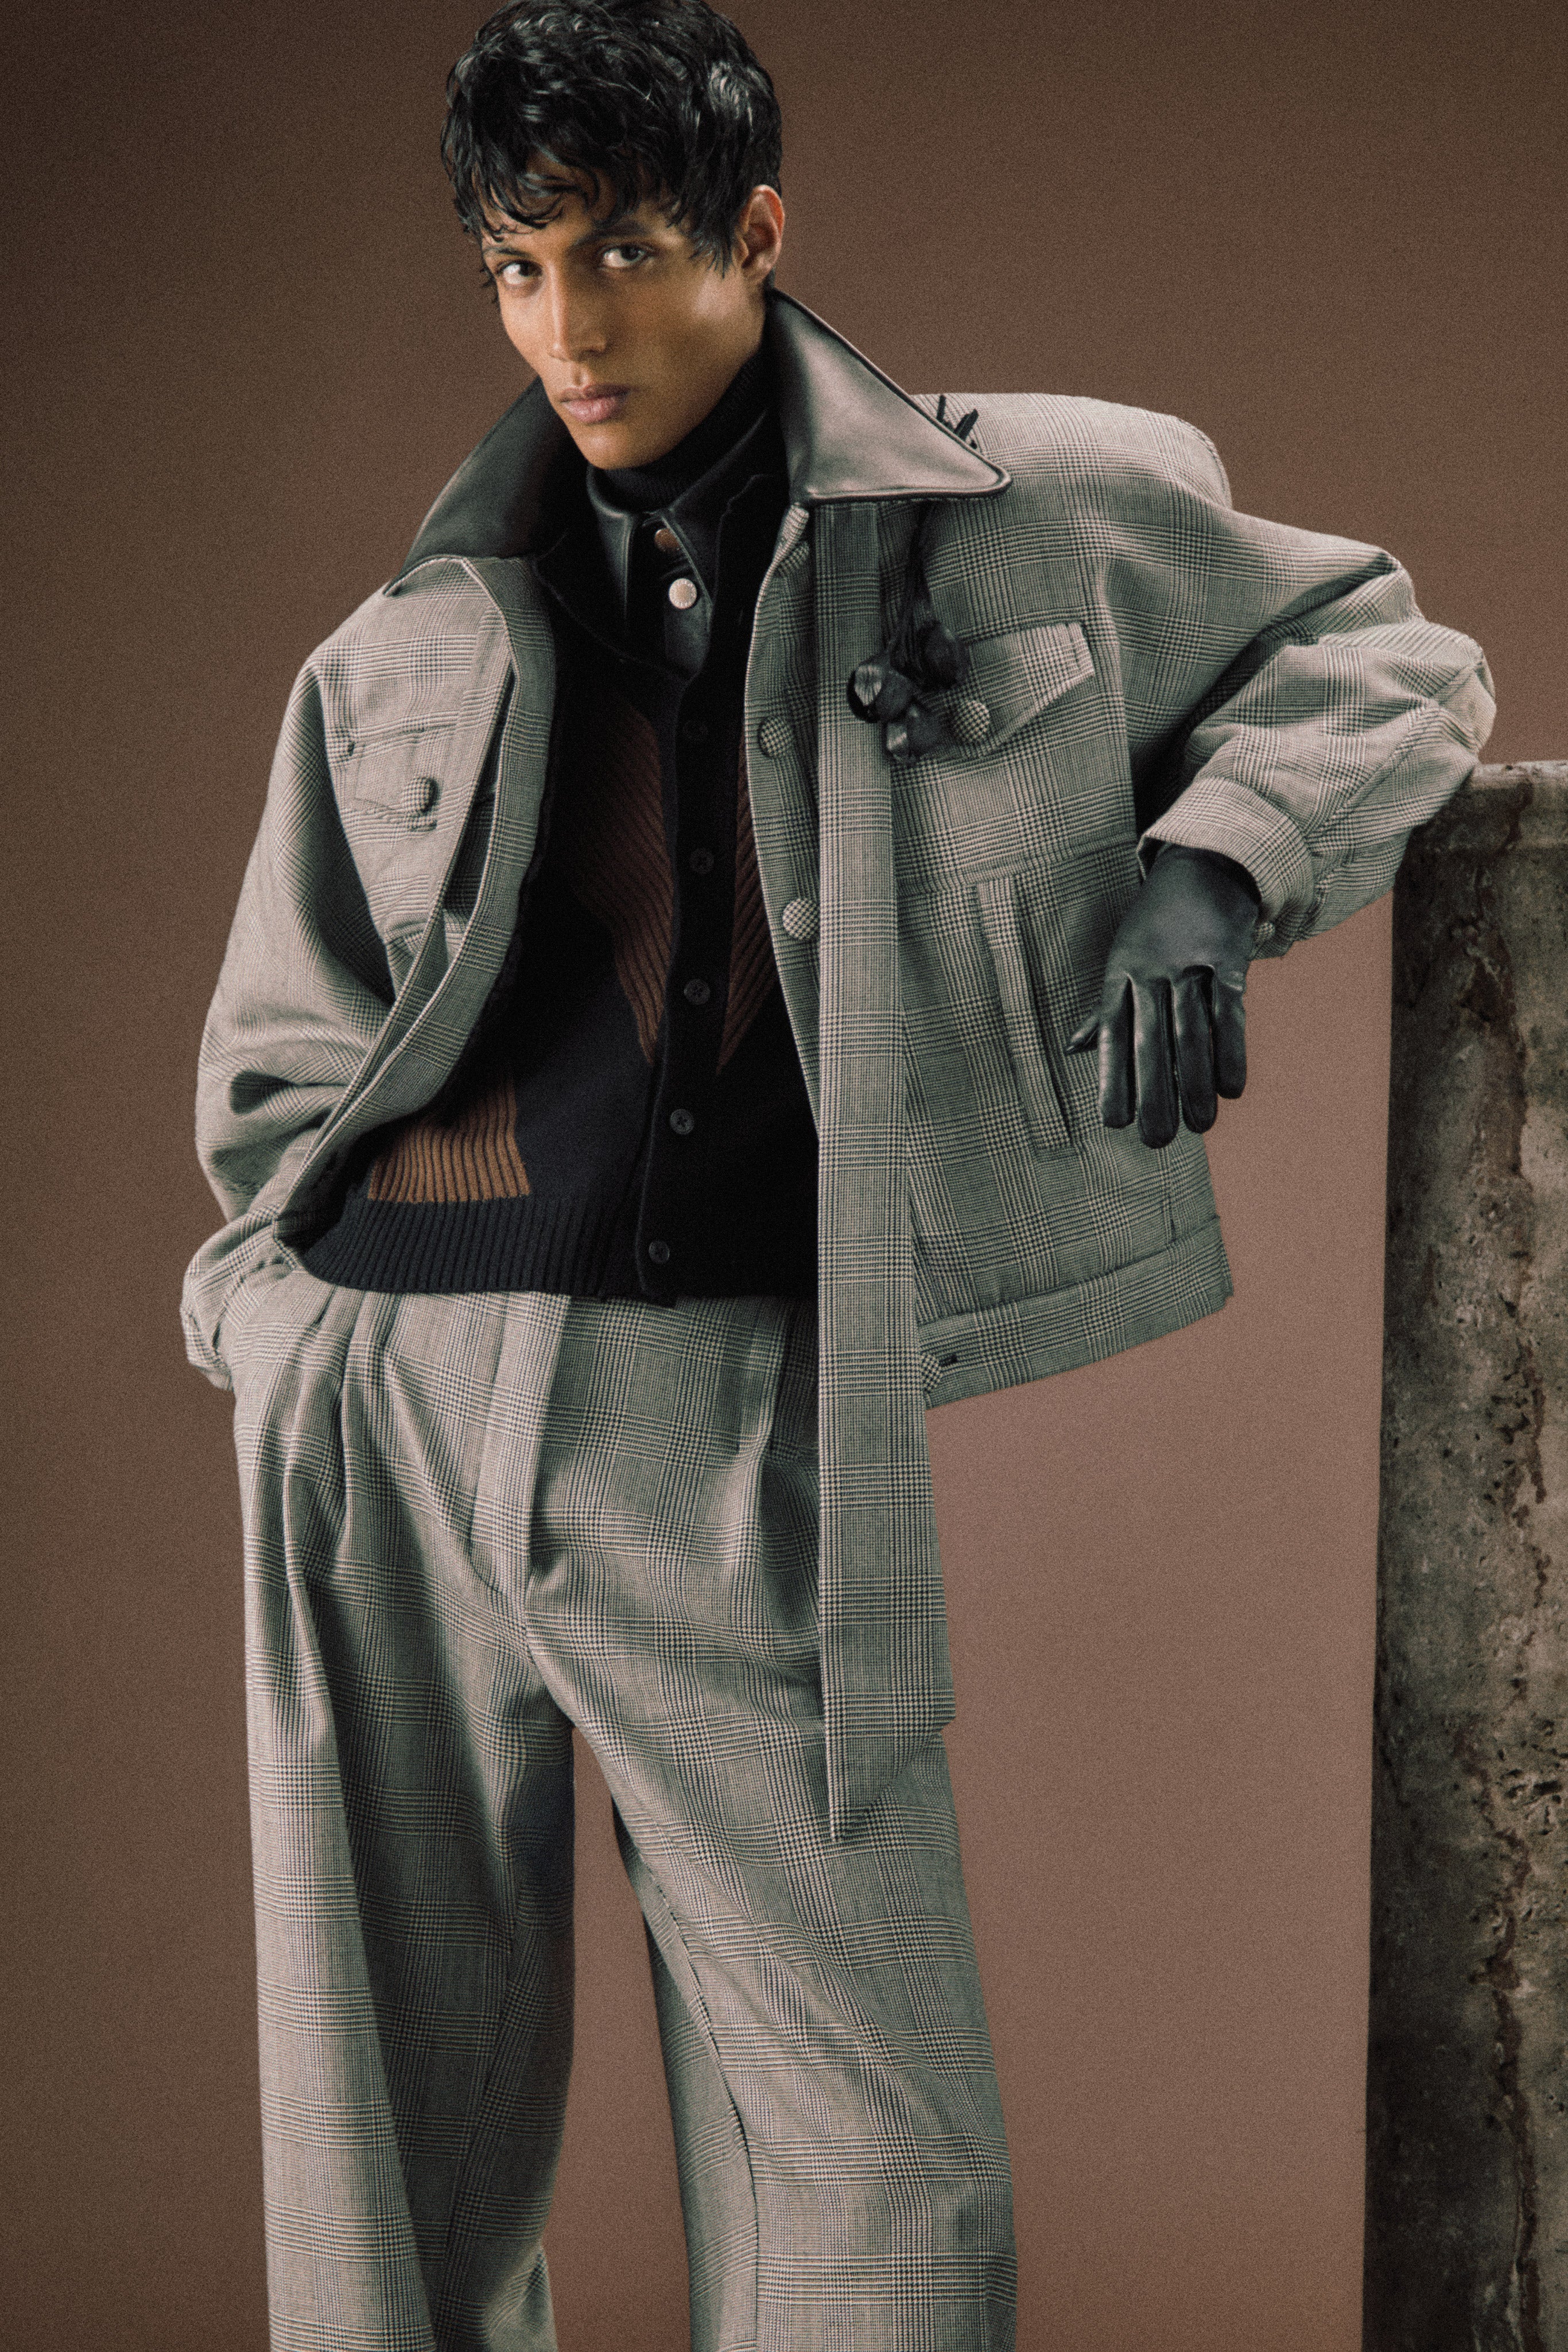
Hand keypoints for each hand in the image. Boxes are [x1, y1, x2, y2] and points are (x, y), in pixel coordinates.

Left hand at [1065, 845, 1259, 1147]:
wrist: (1204, 864)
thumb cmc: (1156, 924)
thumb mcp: (1122, 958)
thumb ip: (1104, 1008)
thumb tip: (1073, 1048)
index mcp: (1119, 974)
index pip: (1113, 1035)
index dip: (1113, 1079)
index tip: (1113, 1123)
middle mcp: (1150, 971)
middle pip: (1150, 1041)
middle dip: (1154, 1093)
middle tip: (1157, 1141)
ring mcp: (1189, 963)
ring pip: (1190, 1031)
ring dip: (1194, 1082)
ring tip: (1200, 1126)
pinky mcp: (1227, 957)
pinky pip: (1229, 1010)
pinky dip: (1231, 1050)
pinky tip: (1232, 1088)